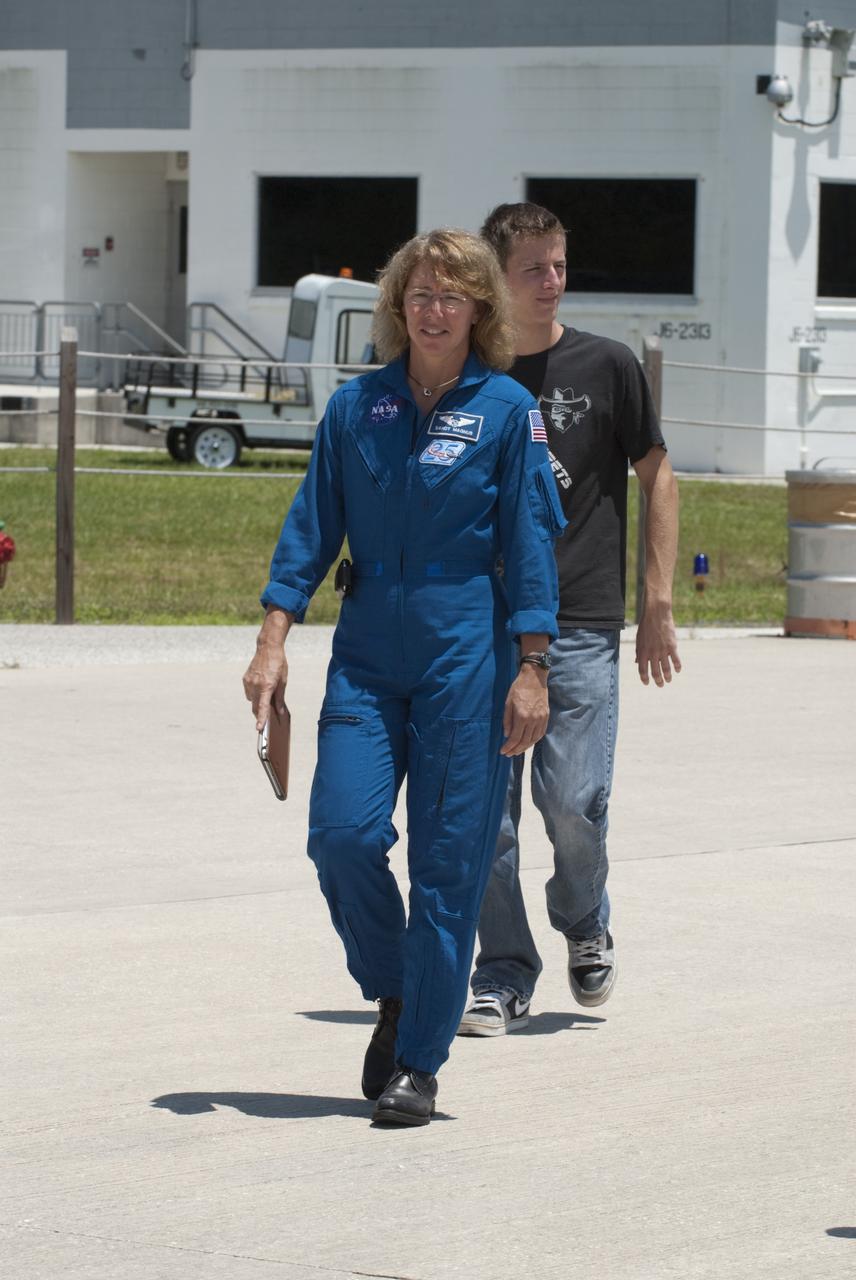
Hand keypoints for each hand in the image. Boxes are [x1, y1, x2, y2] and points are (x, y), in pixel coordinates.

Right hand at [243, 613, 290, 730]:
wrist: (268, 648)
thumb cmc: (278, 664)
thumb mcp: (283, 681)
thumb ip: (280, 698)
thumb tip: (280, 711)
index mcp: (267, 686)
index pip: (263, 707)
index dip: (261, 719)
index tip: (259, 729)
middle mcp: (256, 685)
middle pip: (255, 706)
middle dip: (260, 713)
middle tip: (266, 718)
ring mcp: (248, 682)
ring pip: (251, 700)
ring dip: (258, 702)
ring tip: (266, 694)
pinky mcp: (245, 679)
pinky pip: (249, 692)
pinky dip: (254, 694)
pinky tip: (261, 687)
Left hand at [500, 666, 548, 755]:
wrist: (534, 678)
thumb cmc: (518, 689)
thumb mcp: (508, 703)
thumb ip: (507, 720)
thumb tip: (507, 735)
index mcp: (522, 716)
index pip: (515, 738)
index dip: (508, 747)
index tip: (503, 751)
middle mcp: (533, 720)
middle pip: (525, 741)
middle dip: (515, 750)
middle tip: (508, 754)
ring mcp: (541, 719)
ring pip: (533, 739)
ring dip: (525, 747)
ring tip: (517, 751)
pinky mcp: (546, 716)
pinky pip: (540, 733)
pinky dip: (534, 740)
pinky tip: (528, 743)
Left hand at [636, 603, 681, 687]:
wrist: (656, 614)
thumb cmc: (646, 626)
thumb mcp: (639, 639)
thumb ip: (639, 652)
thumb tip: (637, 662)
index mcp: (642, 652)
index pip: (642, 670)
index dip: (644, 678)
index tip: (647, 683)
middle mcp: (652, 653)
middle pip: (655, 672)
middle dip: (657, 680)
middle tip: (660, 685)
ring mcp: (662, 650)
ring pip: (666, 668)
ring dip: (667, 676)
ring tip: (668, 681)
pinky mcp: (672, 646)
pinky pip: (676, 660)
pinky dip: (677, 667)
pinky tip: (678, 671)